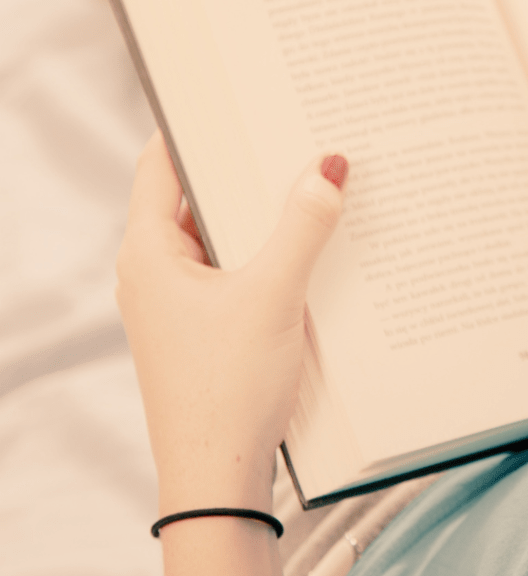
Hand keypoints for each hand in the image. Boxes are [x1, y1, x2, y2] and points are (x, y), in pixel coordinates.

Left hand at [116, 131, 347, 514]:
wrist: (218, 478)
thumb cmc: (227, 389)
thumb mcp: (272, 297)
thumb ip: (303, 227)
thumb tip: (330, 165)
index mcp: (150, 252)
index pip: (162, 162)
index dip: (198, 126)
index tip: (239, 97)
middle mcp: (157, 269)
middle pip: (199, 196)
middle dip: (246, 168)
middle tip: (295, 133)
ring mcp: (181, 299)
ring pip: (223, 235)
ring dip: (263, 214)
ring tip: (313, 182)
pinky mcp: (207, 324)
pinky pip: (237, 268)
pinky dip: (268, 251)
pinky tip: (312, 246)